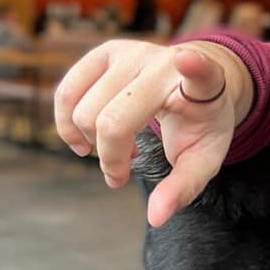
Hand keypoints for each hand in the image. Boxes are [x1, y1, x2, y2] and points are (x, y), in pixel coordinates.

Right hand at [54, 40, 251, 226]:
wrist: (194, 86)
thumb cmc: (200, 125)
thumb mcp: (203, 159)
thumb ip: (184, 187)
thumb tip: (155, 218)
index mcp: (203, 85)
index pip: (202, 71)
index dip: (195, 66)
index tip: (190, 59)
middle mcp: (164, 62)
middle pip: (111, 121)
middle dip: (110, 157)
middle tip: (126, 169)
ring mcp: (133, 52)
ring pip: (83, 110)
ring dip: (90, 142)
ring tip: (116, 150)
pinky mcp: (107, 51)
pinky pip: (66, 92)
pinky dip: (67, 124)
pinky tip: (86, 139)